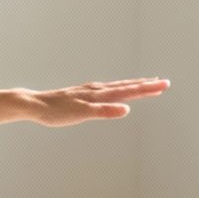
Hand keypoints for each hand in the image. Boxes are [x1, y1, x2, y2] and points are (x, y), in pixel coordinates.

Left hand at [29, 77, 169, 126]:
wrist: (34, 104)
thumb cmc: (56, 112)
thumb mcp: (81, 114)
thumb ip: (103, 112)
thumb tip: (126, 109)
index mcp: (98, 94)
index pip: (128, 91)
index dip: (147, 89)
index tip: (164, 85)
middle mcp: (96, 90)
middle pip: (126, 86)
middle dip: (145, 85)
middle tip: (164, 82)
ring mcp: (89, 91)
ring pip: (117, 86)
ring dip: (133, 85)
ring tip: (147, 83)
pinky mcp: (81, 94)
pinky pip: (106, 89)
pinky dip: (118, 87)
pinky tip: (116, 89)